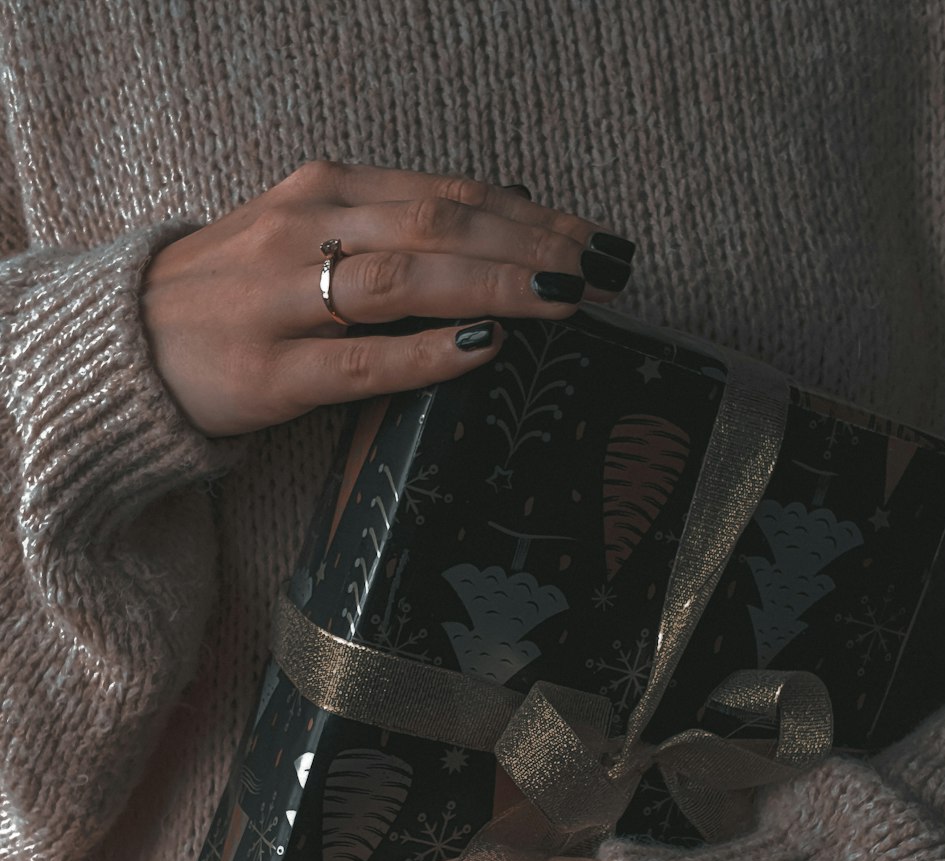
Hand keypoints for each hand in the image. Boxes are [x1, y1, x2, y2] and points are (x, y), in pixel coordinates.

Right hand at [139, 161, 634, 437]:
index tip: (594, 238)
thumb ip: (393, 229)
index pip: (448, 193)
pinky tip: (484, 347)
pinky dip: (427, 350)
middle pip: (440, 224)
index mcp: (324, 192)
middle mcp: (306, 229)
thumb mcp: (309, 237)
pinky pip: (360, 359)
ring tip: (566, 298)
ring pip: (406, 279)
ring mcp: (283, 300)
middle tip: (605, 269)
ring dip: (496, 283)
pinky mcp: (270, 372)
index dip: (530, 214)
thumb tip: (500, 216)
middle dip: (533, 245)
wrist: (127, 345)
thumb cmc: (235, 294)